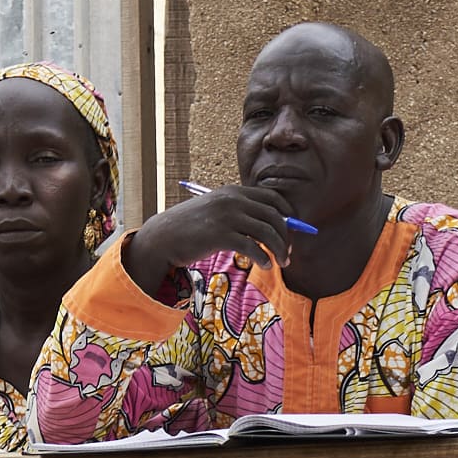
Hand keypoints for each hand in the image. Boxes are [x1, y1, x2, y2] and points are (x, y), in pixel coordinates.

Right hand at [130, 179, 297, 289]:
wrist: (163, 237)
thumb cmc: (191, 228)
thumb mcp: (217, 211)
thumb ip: (240, 213)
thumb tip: (272, 227)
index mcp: (234, 191)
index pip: (273, 197)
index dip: (288, 213)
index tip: (293, 230)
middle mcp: (233, 200)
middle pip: (274, 216)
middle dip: (286, 236)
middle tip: (288, 252)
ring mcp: (227, 217)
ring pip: (267, 232)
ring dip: (279, 249)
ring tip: (281, 262)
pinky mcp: (220, 236)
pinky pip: (252, 248)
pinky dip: (263, 258)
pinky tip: (265, 265)